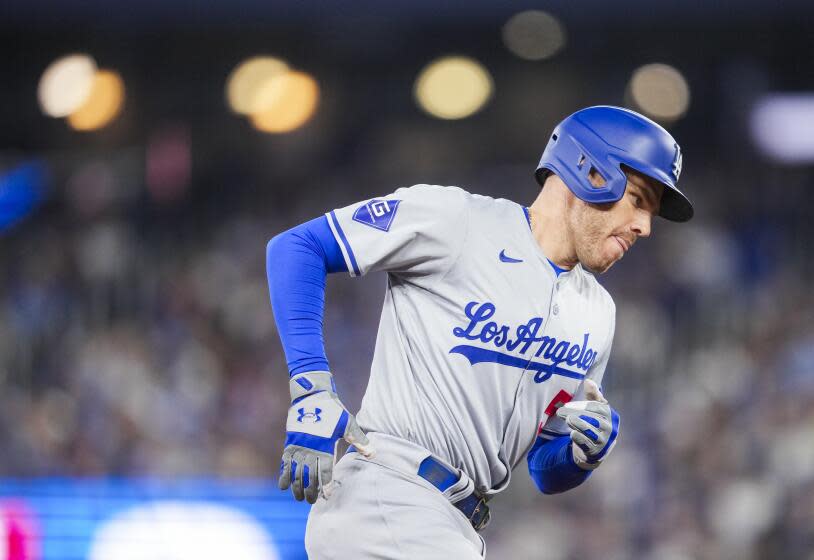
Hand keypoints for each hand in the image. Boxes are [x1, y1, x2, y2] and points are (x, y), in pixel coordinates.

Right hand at [279, 371, 373, 502]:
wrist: (312, 396)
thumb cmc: (332, 410)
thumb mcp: (347, 423)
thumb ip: (359, 440)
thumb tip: (373, 453)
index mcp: (324, 445)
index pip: (324, 471)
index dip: (326, 485)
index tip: (327, 495)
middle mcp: (309, 449)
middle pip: (309, 476)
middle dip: (310, 490)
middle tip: (313, 501)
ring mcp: (298, 446)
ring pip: (295, 472)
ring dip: (297, 487)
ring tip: (299, 498)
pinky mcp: (289, 443)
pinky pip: (285, 463)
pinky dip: (283, 475)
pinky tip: (284, 487)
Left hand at [555, 380, 619, 469]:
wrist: (596, 448)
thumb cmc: (594, 423)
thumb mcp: (595, 409)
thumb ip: (593, 395)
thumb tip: (588, 381)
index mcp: (611, 415)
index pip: (598, 408)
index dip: (583, 405)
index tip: (568, 405)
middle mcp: (610, 428)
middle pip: (593, 419)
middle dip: (576, 414)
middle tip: (561, 411)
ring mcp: (604, 441)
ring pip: (590, 431)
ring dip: (577, 424)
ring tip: (567, 420)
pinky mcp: (596, 451)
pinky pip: (587, 444)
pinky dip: (580, 438)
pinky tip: (572, 433)